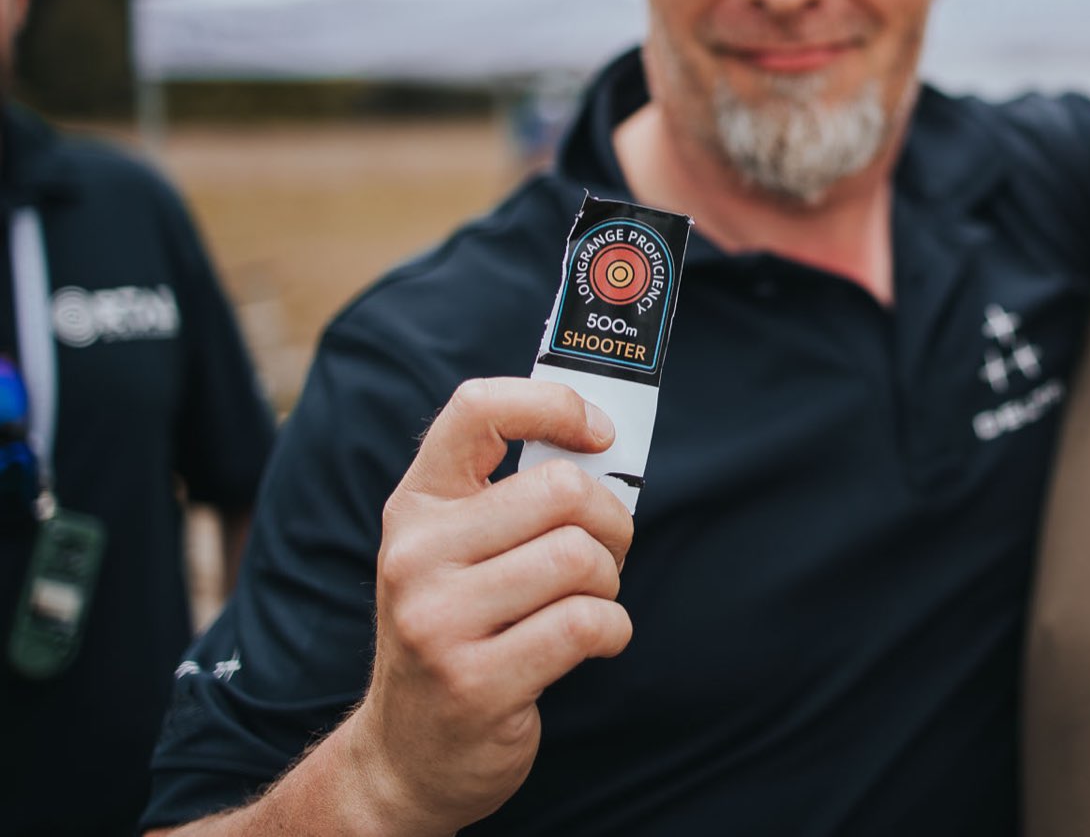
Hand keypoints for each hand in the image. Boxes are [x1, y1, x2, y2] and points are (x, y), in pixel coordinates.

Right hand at [346, 378, 635, 832]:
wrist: (407, 754)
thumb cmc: (458, 632)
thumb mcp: (458, 552)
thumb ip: (511, 496)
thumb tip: (603, 443)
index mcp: (417, 506)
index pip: (477, 409)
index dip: (553, 405)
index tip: (599, 434)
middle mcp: (415, 555)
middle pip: (562, 489)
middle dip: (610, 521)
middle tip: (604, 551)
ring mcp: (438, 621)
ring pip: (580, 557)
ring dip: (608, 581)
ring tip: (586, 600)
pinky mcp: (476, 682)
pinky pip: (587, 622)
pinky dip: (612, 630)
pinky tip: (591, 642)